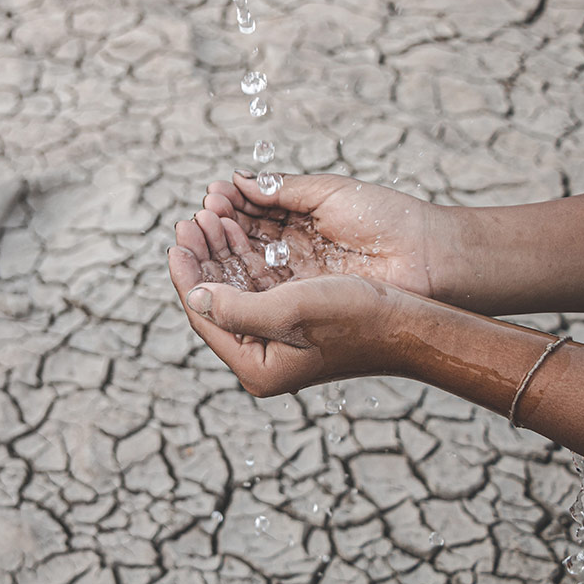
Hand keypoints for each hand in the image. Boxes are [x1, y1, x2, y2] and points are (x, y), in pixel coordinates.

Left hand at [168, 214, 404, 395]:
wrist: (407, 321)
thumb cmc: (354, 316)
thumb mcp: (288, 310)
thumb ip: (234, 308)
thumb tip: (193, 297)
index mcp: (256, 366)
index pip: (204, 316)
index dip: (186, 277)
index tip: (175, 243)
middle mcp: (261, 356)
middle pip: (214, 299)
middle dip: (202, 256)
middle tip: (189, 221)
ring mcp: (275, 336)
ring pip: (233, 285)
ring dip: (221, 250)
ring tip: (208, 217)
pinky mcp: (291, 318)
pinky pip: (255, 282)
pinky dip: (243, 254)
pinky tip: (235, 228)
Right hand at [201, 172, 454, 299]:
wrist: (427, 257)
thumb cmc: (385, 219)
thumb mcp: (328, 193)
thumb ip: (282, 189)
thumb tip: (237, 181)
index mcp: (301, 224)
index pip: (254, 216)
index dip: (230, 207)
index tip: (209, 197)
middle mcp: (294, 254)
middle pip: (243, 243)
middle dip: (217, 229)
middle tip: (197, 216)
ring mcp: (296, 281)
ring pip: (245, 267)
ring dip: (220, 250)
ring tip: (201, 230)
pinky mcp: (301, 304)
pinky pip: (259, 292)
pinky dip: (234, 276)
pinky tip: (218, 259)